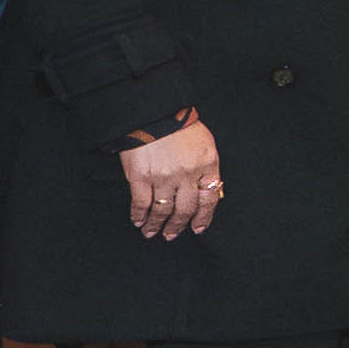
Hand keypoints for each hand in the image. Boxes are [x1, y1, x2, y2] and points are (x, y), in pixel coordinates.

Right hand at [120, 117, 226, 240]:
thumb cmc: (181, 126)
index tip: (197, 229)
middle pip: (185, 210)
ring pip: (162, 210)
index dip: (203, 218)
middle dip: (178, 226)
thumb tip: (210, 194)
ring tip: (153, 233)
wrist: (154, 111)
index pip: (209, 200)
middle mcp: (187, 175)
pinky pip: (141, 203)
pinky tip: (138, 222)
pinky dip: (139, 215)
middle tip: (172, 235)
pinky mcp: (141, 176)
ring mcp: (164, 177)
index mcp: (207, 166)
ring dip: (157, 225)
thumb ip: (207, 169)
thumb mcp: (205, 145)